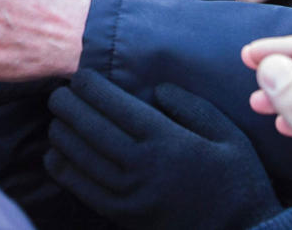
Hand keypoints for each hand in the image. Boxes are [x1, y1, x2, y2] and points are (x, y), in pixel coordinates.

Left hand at [46, 72, 286, 229]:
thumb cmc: (237, 180)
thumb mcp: (228, 135)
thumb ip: (192, 106)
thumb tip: (156, 89)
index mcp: (167, 141)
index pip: (117, 107)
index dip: (92, 89)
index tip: (79, 75)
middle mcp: (142, 167)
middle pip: (92, 130)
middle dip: (69, 108)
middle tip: (57, 93)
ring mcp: (130, 195)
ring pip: (83, 159)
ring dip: (63, 135)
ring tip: (54, 118)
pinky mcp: (124, 216)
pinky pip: (84, 191)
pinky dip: (64, 171)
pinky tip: (55, 155)